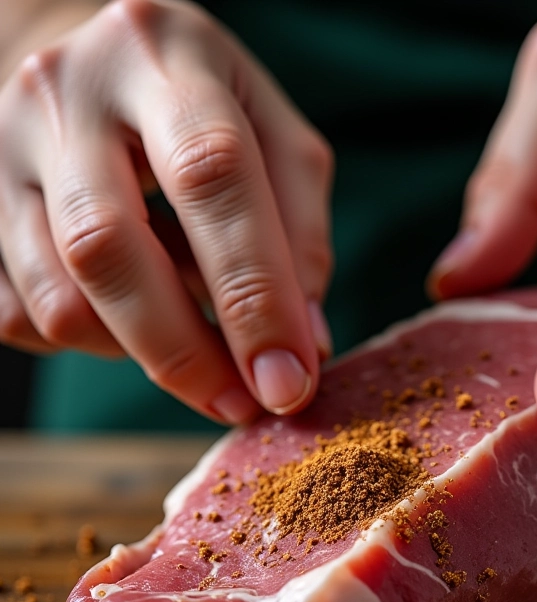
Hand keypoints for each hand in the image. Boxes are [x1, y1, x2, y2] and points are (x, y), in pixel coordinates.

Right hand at [0, 0, 333, 422]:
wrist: (93, 67)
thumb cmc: (207, 111)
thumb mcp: (278, 141)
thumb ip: (302, 235)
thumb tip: (302, 346)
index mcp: (164, 58)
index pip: (211, 174)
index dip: (253, 293)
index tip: (288, 382)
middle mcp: (64, 94)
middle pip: (109, 247)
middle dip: (185, 352)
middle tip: (241, 404)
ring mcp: (1, 151)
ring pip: (59, 298)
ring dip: (140, 352)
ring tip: (194, 342)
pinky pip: (24, 317)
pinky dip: (94, 342)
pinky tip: (133, 313)